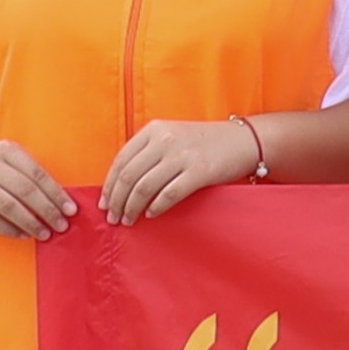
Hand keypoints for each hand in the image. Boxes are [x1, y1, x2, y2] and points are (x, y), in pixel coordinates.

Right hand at [0, 139, 76, 239]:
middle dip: (47, 210)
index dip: (56, 193)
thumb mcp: (12, 165)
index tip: (71, 210)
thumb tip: (65, 203)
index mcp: (6, 150)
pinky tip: (23, 235)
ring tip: (45, 233)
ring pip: (8, 206)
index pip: (37, 173)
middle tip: (62, 225)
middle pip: (24, 190)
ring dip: (30, 223)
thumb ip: (33, 177)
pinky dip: (9, 229)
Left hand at [101, 118, 259, 224]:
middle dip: (116, 202)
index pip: (121, 160)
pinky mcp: (200, 171)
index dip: (108, 186)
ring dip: (132, 208)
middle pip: (129, 176)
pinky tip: (152, 215)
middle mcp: (166, 139)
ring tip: (129, 220)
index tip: (104, 204)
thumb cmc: (204, 143)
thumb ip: (147, 153)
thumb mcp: (172, 136)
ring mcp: (183, 155)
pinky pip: (169, 195)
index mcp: (155, 129)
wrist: (244, 141)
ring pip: (144, 188)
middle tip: (113, 218)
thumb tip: (118, 187)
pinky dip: (156, 208)